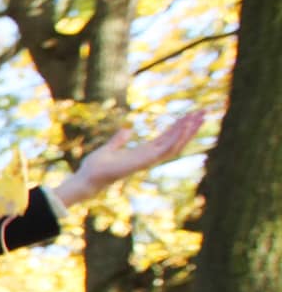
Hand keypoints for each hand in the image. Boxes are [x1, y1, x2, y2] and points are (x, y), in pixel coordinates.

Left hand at [55, 109, 203, 205]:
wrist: (87, 178)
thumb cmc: (95, 166)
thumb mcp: (109, 148)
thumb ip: (119, 140)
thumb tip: (127, 130)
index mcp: (142, 152)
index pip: (166, 138)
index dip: (179, 127)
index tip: (190, 115)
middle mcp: (148, 156)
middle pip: (175, 140)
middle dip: (190, 127)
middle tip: (204, 113)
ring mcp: (147, 160)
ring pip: (174, 144)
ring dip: (188, 131)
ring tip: (199, 117)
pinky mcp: (143, 162)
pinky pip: (164, 150)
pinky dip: (176, 139)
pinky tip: (185, 128)